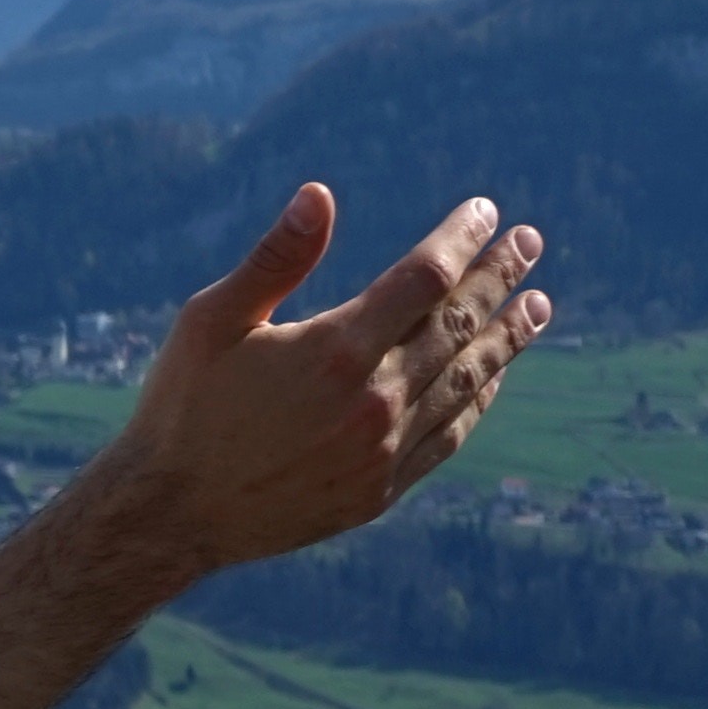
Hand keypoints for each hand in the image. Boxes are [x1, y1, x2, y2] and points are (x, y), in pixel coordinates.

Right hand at [93, 183, 552, 583]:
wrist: (170, 514)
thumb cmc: (182, 407)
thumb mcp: (211, 321)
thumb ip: (274, 259)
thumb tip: (320, 194)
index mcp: (335, 349)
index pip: (424, 278)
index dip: (460, 239)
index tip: (484, 210)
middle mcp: (374, 399)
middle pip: (458, 324)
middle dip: (498, 278)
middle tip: (529, 243)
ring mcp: (384, 449)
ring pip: (467, 380)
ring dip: (506, 337)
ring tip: (537, 305)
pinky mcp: (382, 488)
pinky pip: (451, 433)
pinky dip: (480, 397)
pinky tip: (493, 374)